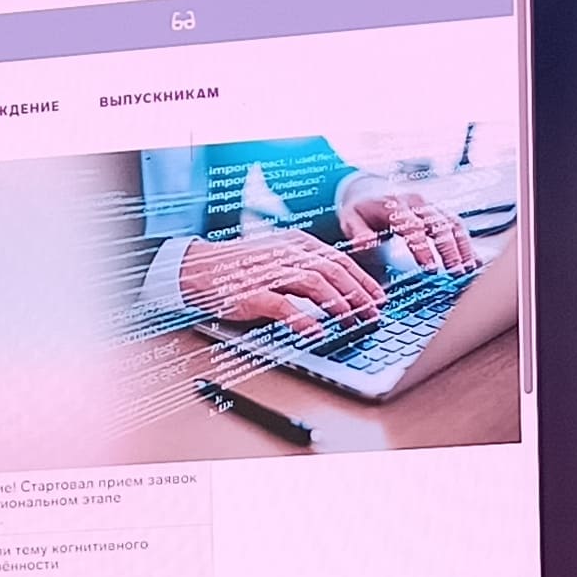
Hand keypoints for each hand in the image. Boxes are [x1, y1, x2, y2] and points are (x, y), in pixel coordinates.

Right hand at [176, 233, 379, 326]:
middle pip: (334, 270)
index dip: (363, 279)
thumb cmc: (238, 267)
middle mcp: (287, 254)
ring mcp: (270, 272)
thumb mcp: (277, 256)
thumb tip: (338, 289)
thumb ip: (304, 267)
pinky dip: (304, 320)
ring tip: (352, 322)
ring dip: (339, 305)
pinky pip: (284, 306)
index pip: (340, 259)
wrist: (197, 268)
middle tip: (373, 314)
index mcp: (296, 244)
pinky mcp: (253, 293)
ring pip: (315, 283)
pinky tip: (317, 332)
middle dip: (359, 294)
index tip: (380, 297)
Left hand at [339, 188, 477, 277]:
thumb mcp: (350, 219)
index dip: (423, 248)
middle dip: (450, 249)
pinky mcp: (439, 212)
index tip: (431, 268)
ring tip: (468, 269)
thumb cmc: (361, 211)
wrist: (369, 192)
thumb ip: (357, 232)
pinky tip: (474, 260)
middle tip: (455, 272)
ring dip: (462, 246)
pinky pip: (456, 226)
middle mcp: (417, 202)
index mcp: (395, 205)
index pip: (413, 227)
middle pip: (439, 224)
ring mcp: (430, 206)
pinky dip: (466, 243)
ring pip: (453, 224)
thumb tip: (366, 243)